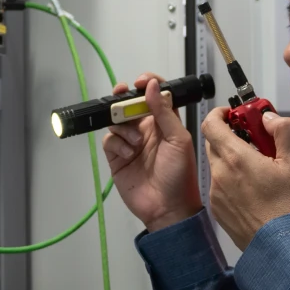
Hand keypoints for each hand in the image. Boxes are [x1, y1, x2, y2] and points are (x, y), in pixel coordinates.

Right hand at [102, 74, 202, 232]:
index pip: (154, 96)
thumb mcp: (178, 139)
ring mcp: (130, 143)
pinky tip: (128, 154)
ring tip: (136, 143)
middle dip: (124, 98)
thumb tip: (152, 85)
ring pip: (117, 121)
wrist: (167, 208)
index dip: (147, 85)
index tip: (141, 81)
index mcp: (165, 123)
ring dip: (124, 126)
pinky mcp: (117, 157)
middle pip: (130, 105)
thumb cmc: (179, 174)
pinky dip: (117, 144)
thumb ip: (164, 112)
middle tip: (121, 93)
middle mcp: (146, 130)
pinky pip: (109, 140)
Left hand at [202, 109, 289, 250]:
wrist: (281, 247)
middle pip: (214, 142)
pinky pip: (220, 186)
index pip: (212, 123)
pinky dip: (232, 181)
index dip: (221, 113)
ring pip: (218, 165)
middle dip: (231, 136)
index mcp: (236, 158)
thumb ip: (282, 130)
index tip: (234, 114)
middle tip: (255, 141)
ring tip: (259, 169)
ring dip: (233, 160)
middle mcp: (220, 174)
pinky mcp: (219, 210)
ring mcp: (217, 194)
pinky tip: (254, 190)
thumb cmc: (289, 208)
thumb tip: (268, 118)